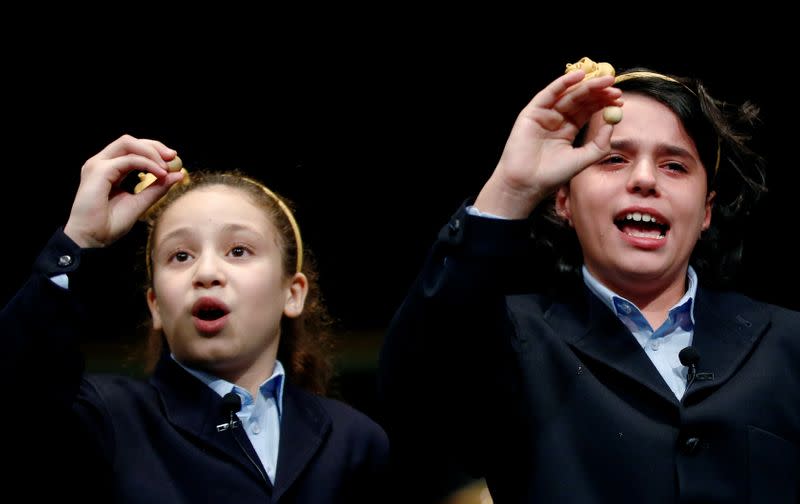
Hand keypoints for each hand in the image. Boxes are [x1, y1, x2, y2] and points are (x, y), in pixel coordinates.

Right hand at [64, 134, 184, 247]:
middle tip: (173, 157)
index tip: (173, 159)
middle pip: (130, 141)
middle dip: (155, 146)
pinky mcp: (98, 171)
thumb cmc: (109, 225)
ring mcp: (97, 165)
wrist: (92, 240)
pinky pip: (128, 160)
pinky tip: (159, 173)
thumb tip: (177, 174)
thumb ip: (157, 188)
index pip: (132, 150)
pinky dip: (147, 163)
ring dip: (151, 152)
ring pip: (127, 143)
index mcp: (109, 170)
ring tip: (166, 167)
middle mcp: (101, 164)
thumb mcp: (140, 203)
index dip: (154, 150)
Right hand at [474, 70, 621, 217]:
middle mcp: (556, 120)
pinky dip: (563, 83)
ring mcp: (544, 115)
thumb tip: (612, 123)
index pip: (587, 110)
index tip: (619, 100)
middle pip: (580, 99)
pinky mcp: (532, 113)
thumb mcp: (583, 159)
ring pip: (568, 94)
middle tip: (615, 87)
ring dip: (587, 85)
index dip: (603, 103)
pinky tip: (579, 75)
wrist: (527, 184)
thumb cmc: (552, 176)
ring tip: (605, 81)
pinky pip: (549, 94)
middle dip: (598, 92)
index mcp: (567, 130)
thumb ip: (599, 143)